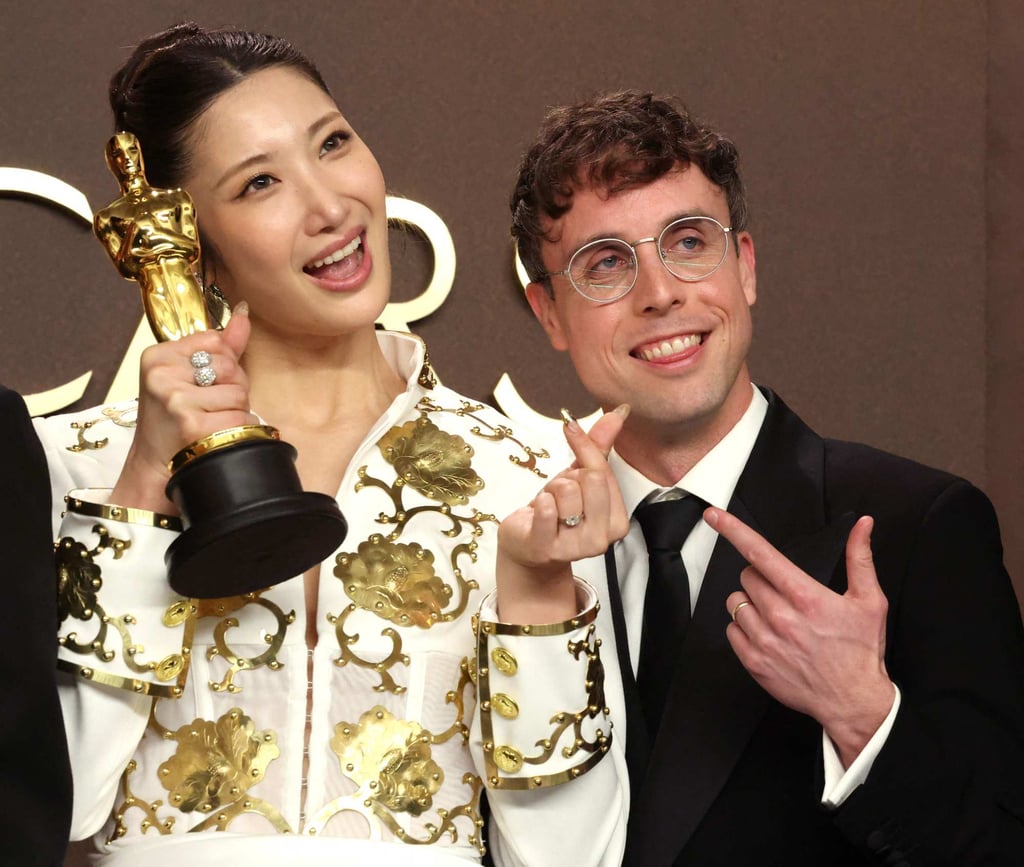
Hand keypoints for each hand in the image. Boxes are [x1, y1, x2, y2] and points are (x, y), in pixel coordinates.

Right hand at [111, 304, 257, 512]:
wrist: (155, 469)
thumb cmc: (175, 421)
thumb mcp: (187, 377)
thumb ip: (220, 345)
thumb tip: (243, 312)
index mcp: (158, 356)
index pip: (216, 342)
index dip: (223, 367)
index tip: (202, 386)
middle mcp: (162, 374)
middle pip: (231, 368)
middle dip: (232, 390)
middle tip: (208, 409)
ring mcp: (176, 399)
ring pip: (239, 394)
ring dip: (235, 413)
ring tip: (210, 424)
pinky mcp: (191, 424)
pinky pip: (240, 419)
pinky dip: (237, 431)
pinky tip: (216, 438)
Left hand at [495, 406, 629, 623]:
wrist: (525, 546)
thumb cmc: (555, 512)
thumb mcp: (578, 478)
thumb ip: (599, 447)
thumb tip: (618, 412)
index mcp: (617, 522)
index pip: (604, 471)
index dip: (585, 447)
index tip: (571, 429)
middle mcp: (601, 539)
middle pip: (590, 479)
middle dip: (567, 477)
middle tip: (558, 493)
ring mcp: (574, 548)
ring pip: (567, 491)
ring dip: (550, 492)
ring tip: (548, 506)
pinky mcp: (546, 549)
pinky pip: (546, 509)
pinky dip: (539, 503)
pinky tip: (537, 513)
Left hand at [706, 507, 894, 765]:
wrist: (854, 702)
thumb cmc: (862, 650)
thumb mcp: (869, 601)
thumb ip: (860, 558)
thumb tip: (864, 524)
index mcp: (804, 595)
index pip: (759, 553)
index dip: (733, 529)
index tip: (713, 515)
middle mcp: (779, 616)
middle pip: (747, 575)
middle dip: (762, 578)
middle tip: (785, 593)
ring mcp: (763, 640)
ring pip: (736, 602)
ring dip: (751, 603)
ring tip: (777, 616)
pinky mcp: (753, 662)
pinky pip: (731, 630)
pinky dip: (745, 628)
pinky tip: (769, 635)